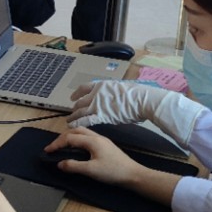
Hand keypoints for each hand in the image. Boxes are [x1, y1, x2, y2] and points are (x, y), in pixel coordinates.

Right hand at [43, 129, 146, 186]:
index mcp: (92, 141)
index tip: (47, 151)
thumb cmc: (113, 172)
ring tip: (63, 146)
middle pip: (75, 131)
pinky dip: (78, 140)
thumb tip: (59, 163)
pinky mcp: (106, 146)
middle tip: (54, 147)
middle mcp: (97, 137)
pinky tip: (78, 149)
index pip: (69, 138)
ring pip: (82, 133)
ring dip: (70, 137)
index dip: (56, 144)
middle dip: (62, 137)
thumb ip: (73, 166)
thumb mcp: (91, 171)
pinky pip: (88, 138)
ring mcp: (102, 141)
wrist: (134, 175)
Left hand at [67, 80, 203, 146]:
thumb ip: (112, 92)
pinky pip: (85, 120)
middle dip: (75, 108)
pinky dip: (77, 123)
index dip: (77, 93)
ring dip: (74, 116)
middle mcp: (97, 93)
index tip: (73, 97)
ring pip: (80, 111)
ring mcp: (98, 104)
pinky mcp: (101, 115)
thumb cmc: (137, 95)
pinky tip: (73, 127)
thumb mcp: (121, 88)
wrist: (142, 100)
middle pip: (81, 101)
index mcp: (102, 85)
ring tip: (69, 121)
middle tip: (72, 113)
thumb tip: (111, 96)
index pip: (84, 87)